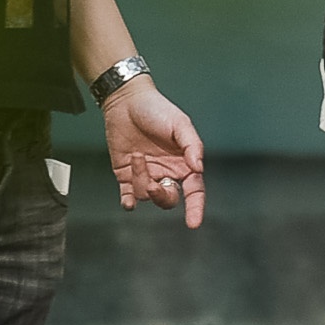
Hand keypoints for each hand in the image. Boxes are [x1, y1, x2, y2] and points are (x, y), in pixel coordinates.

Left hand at [103, 80, 205, 227]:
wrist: (126, 102)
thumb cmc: (157, 110)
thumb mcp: (180, 124)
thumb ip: (192, 145)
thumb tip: (199, 169)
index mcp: (184, 163)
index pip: (194, 191)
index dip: (196, 208)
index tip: (193, 223)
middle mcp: (166, 172)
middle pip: (169, 199)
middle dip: (162, 196)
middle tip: (154, 185)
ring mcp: (146, 174)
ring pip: (146, 195)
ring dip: (140, 180)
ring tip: (136, 157)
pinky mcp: (125, 175)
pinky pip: (129, 196)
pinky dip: (129, 202)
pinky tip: (127, 202)